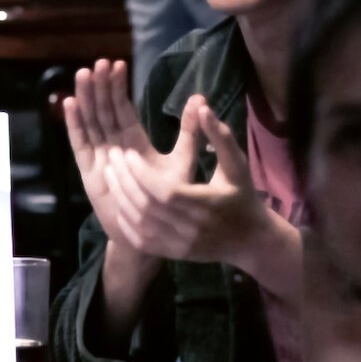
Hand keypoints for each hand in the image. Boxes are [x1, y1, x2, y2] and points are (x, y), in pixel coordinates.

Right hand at [63, 59, 201, 252]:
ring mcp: (100, 157)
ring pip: (90, 122)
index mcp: (134, 141)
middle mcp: (114, 145)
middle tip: (96, 63)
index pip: (123, 108)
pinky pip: (80, 144)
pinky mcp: (90, 171)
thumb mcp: (183, 161)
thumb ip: (189, 132)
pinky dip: (75, 124)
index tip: (115, 64)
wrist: (154, 231)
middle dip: (99, 87)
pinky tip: (70, 104)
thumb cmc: (170, 198)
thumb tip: (199, 100)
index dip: (118, 87)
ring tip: (82, 75)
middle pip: (103, 110)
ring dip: (86, 99)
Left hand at [103, 99, 271, 264]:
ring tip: (110, 173)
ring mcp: (181, 245)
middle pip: (147, 206)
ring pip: (140, 222)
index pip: (165, 192)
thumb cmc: (242, 195)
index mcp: (206, 205)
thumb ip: (219, 136)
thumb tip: (202, 107)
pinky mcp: (173, 254)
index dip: (141, 173)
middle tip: (112, 157)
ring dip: (121, 196)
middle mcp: (192, 229)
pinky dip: (126, 218)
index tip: (127, 153)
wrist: (250, 239)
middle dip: (125, 180)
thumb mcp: (236, 163)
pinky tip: (119, 198)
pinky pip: (141, 238)